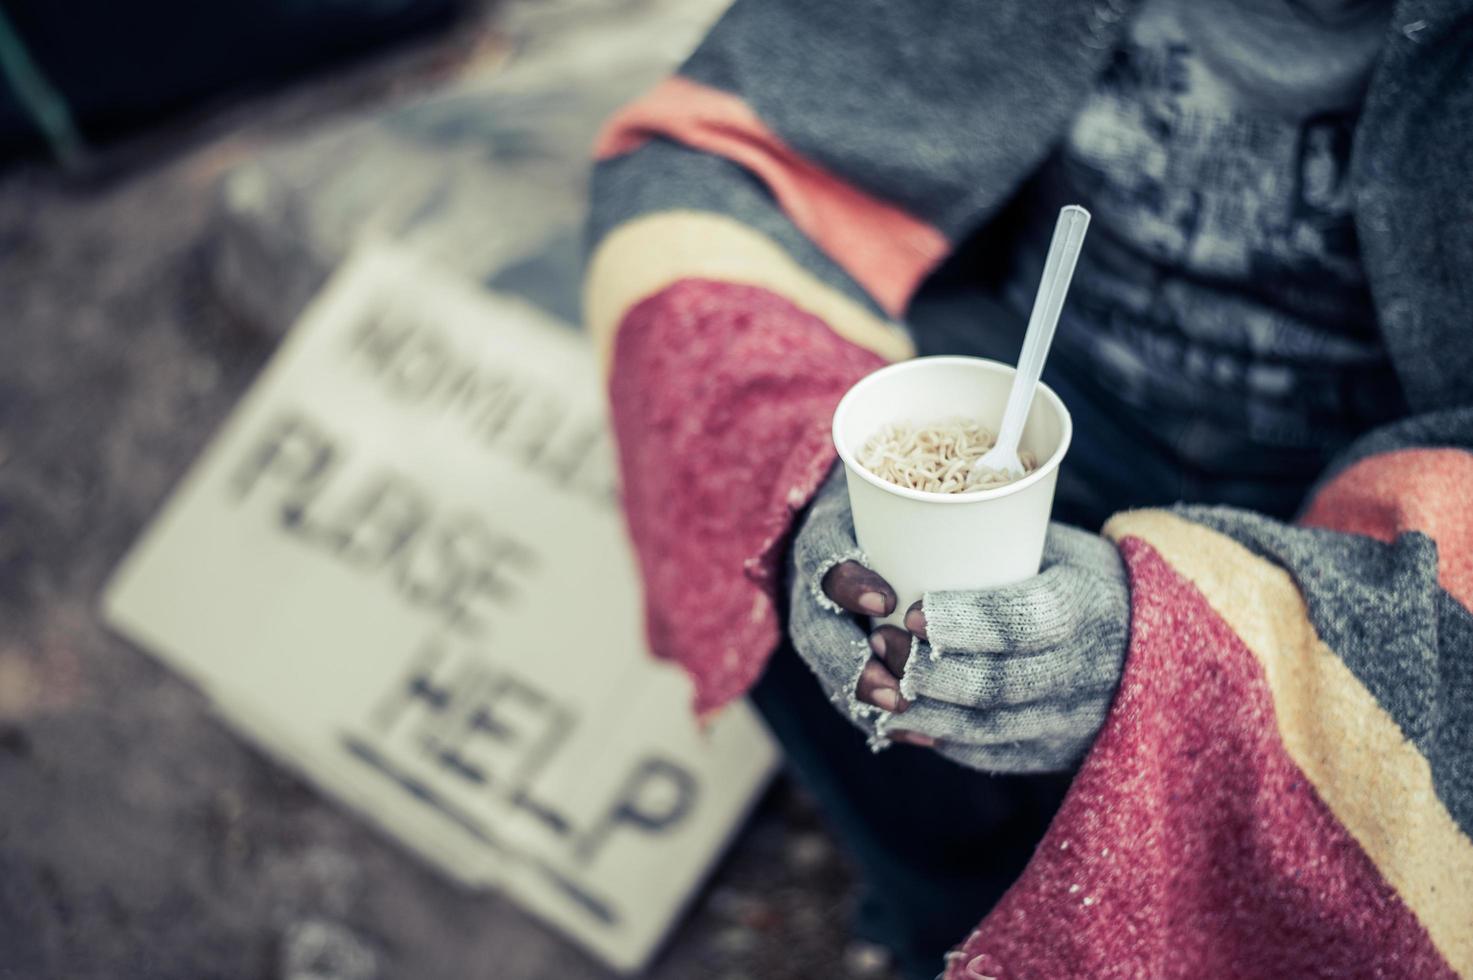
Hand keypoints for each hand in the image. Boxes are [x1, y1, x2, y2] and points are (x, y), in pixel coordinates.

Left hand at [788, 464, 1130, 770]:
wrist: (1155, 641)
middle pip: (996, 683)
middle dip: (926, 668)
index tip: (913, 610)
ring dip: (924, 707)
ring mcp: (1077, 721)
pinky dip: (942, 738)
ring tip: (883, 679)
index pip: (1023, 620)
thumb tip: (910, 528)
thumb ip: (998, 546)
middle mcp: (1090, 671)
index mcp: (1090, 605)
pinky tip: (908, 715)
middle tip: (879, 642)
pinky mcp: (1061, 755)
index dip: (962, 620)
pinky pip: (992, 755)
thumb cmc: (1083, 577)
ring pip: (986, 728)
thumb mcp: (1059, 546)